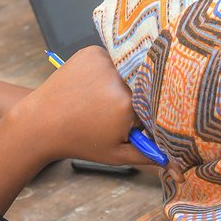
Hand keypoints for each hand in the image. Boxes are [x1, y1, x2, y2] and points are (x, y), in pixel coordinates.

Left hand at [0, 46, 150, 213]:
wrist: (40, 122)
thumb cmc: (80, 141)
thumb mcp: (117, 154)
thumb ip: (151, 157)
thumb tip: (179, 168)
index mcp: (128, 104)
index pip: (155, 105)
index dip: (148, 115)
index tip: (138, 122)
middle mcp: (119, 77)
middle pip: (143, 85)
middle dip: (136, 98)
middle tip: (115, 111)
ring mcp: (104, 60)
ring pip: (129, 69)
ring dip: (124, 81)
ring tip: (102, 98)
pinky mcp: (92, 51)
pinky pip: (114, 58)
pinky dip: (109, 69)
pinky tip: (94, 84)